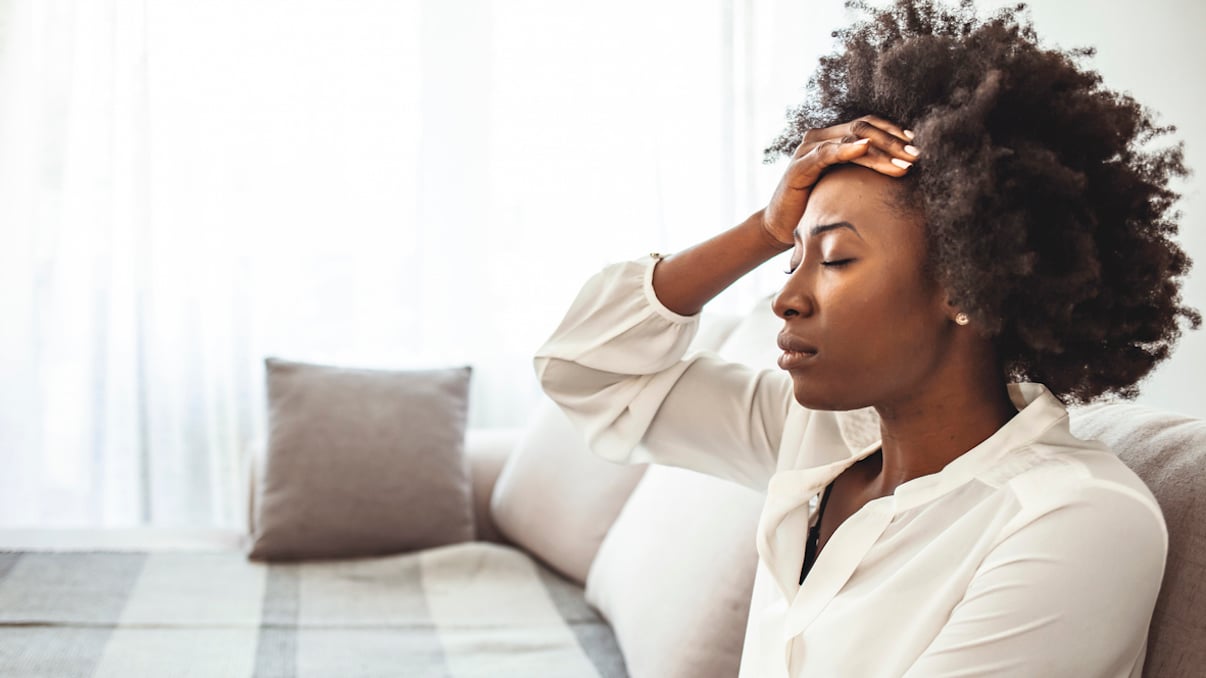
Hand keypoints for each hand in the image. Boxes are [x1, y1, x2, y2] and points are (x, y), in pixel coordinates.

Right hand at [762, 116, 919, 245]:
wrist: (780, 227)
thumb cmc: (815, 208)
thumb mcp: (845, 186)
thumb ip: (864, 173)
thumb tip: (904, 172)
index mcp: (832, 138)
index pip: (868, 125)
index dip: (893, 132)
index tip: (917, 145)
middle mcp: (819, 138)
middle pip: (863, 128)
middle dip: (893, 142)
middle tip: (917, 156)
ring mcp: (808, 149)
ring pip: (851, 139)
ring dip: (881, 150)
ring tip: (903, 163)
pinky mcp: (799, 166)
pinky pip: (827, 153)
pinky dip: (848, 150)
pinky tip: (866, 149)